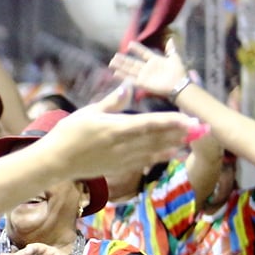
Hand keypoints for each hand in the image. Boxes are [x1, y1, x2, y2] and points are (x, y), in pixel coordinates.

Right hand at [44, 85, 191, 186]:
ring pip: (153, 151)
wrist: (54, 162)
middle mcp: (123, 145)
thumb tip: (128, 87)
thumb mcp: (87, 113)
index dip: (172, 121)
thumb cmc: (67, 134)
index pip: (151, 123)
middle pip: (157, 138)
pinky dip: (158, 157)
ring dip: (173, 145)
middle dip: (180, 133)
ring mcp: (121, 158)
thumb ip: (111, 102)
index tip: (189, 119)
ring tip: (190, 140)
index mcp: (117, 128)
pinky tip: (170, 154)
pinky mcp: (116, 167)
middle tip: (199, 129)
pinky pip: (142, 162)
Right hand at [110, 41, 192, 101]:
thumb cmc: (177, 72)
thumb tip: (171, 39)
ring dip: (120, 66)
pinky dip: (122, 76)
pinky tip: (115, 73)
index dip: (137, 49)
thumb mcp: (175, 58)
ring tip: (112, 62)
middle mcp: (147, 68)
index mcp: (155, 60)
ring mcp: (143, 75)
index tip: (129, 44)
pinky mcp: (141, 83)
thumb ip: (171, 49)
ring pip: (129, 70)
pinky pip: (130, 79)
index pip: (143, 53)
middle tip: (115, 56)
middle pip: (133, 62)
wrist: (178, 85)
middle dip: (123, 59)